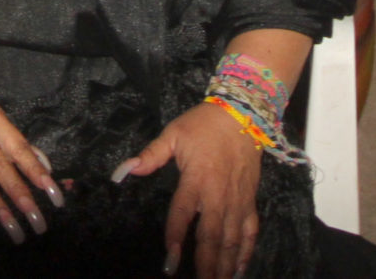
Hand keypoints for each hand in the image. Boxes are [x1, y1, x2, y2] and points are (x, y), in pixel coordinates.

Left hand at [119, 101, 261, 278]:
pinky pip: (251, 231)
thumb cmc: (204, 124)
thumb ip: (150, 155)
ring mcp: (237, 201)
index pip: (182, 215)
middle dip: (206, 265)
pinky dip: (246, 252)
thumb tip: (124, 170)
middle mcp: (218, 195)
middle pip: (211, 237)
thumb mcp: (173, 134)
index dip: (175, 238)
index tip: (170, 264)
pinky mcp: (250, 201)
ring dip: (225, 265)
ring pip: (232, 240)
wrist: (242, 112)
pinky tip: (240, 270)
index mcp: (197, 179)